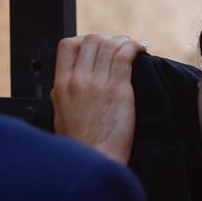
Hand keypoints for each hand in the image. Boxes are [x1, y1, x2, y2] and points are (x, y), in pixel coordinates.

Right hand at [51, 35, 145, 164]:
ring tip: (134, 47)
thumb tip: (63, 83)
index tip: (96, 47)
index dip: (83, 40)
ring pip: (109, 44)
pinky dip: (135, 47)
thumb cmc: (81, 145)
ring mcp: (97, 84)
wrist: (96, 161)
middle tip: (119, 48)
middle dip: (107, 39)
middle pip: (91, 40)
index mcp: (61, 86)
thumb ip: (61, 96)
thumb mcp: (60, 117)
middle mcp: (77, 80)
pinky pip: (125, 55)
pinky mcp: (118, 90)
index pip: (67, 45)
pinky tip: (142, 49)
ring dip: (124, 41)